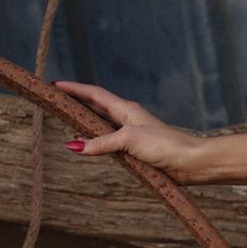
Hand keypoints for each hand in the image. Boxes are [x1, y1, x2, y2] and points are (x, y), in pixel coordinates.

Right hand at [52, 81, 206, 183]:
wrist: (190, 162)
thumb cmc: (164, 146)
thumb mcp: (129, 141)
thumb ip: (101, 142)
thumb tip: (74, 145)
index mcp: (126, 109)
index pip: (95, 94)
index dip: (75, 89)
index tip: (56, 84)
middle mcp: (127, 118)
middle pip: (96, 106)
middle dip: (76, 102)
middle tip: (56, 100)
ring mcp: (131, 133)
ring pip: (102, 123)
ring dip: (84, 121)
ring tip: (66, 119)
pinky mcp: (135, 149)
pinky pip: (109, 141)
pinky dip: (95, 140)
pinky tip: (88, 144)